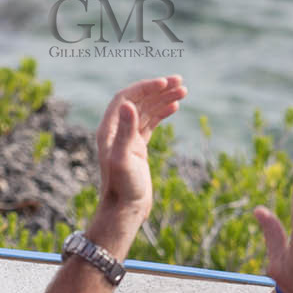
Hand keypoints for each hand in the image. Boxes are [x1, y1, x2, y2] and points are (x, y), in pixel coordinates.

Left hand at [95, 76, 185, 222]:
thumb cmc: (123, 188)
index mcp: (108, 130)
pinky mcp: (138, 147)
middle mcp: (116, 131)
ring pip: (146, 111)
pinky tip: (175, 106)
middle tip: (180, 81)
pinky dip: (162, 112)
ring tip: (184, 91)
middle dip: (158, 90)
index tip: (165, 82)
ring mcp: (127, 138)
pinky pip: (150, 123)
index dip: (144, 88)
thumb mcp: (123, 159)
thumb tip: (128, 104)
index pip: (125, 98)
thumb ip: (125, 131)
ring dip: (163, 99)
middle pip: (138, 101)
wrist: (125, 210)